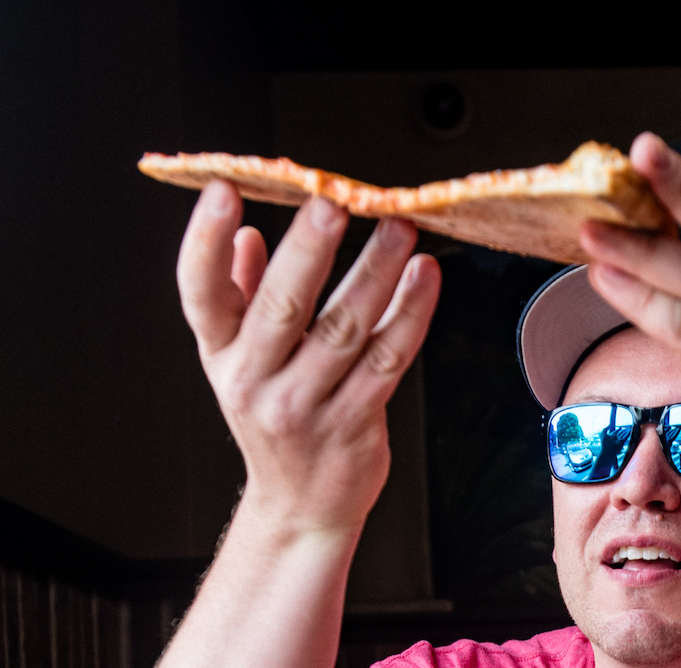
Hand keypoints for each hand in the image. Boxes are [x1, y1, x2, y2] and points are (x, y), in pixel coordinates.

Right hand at [177, 180, 440, 537]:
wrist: (303, 504)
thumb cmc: (278, 422)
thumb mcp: (243, 362)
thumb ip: (240, 296)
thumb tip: (243, 237)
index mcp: (222, 354)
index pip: (200, 293)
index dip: (204, 242)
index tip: (223, 192)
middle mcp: (254, 379)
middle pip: (279, 306)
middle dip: (306, 250)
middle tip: (331, 202)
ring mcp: (303, 405)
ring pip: (344, 328)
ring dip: (375, 273)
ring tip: (398, 231)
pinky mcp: (353, 422)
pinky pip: (388, 359)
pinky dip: (409, 314)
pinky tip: (423, 280)